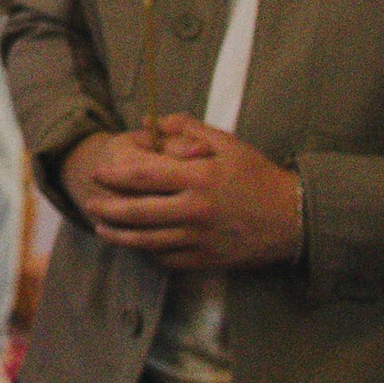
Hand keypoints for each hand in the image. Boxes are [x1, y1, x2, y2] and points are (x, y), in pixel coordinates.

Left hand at [62, 119, 303, 270]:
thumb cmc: (259, 176)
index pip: (142, 177)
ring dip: (119, 236)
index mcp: (197, 179)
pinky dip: (148, 252)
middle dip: (107, 210)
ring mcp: (199, 240)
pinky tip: (138, 244)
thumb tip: (151, 122)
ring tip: (103, 229)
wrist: (294, 219)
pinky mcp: (206, 260)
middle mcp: (194, 211)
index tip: (97, 173)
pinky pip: (167, 259)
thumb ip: (188, 129)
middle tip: (89, 204)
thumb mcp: (228, 143)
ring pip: (146, 241)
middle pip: (136, 213)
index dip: (113, 176)